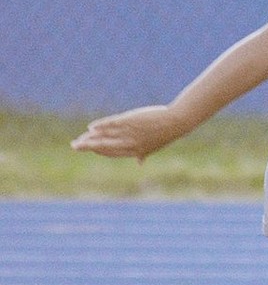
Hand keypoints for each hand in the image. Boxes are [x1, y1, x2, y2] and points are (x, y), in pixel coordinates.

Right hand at [70, 105, 190, 159]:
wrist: (176, 122)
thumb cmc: (164, 134)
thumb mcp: (153, 147)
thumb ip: (143, 154)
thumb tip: (140, 163)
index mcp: (134, 151)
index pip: (112, 153)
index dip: (98, 151)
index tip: (88, 149)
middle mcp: (130, 144)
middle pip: (104, 147)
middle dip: (88, 147)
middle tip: (74, 146)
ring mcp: (129, 132)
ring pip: (105, 136)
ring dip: (90, 137)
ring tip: (79, 138)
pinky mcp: (129, 121)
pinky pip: (111, 124)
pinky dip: (101, 125)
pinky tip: (91, 127)